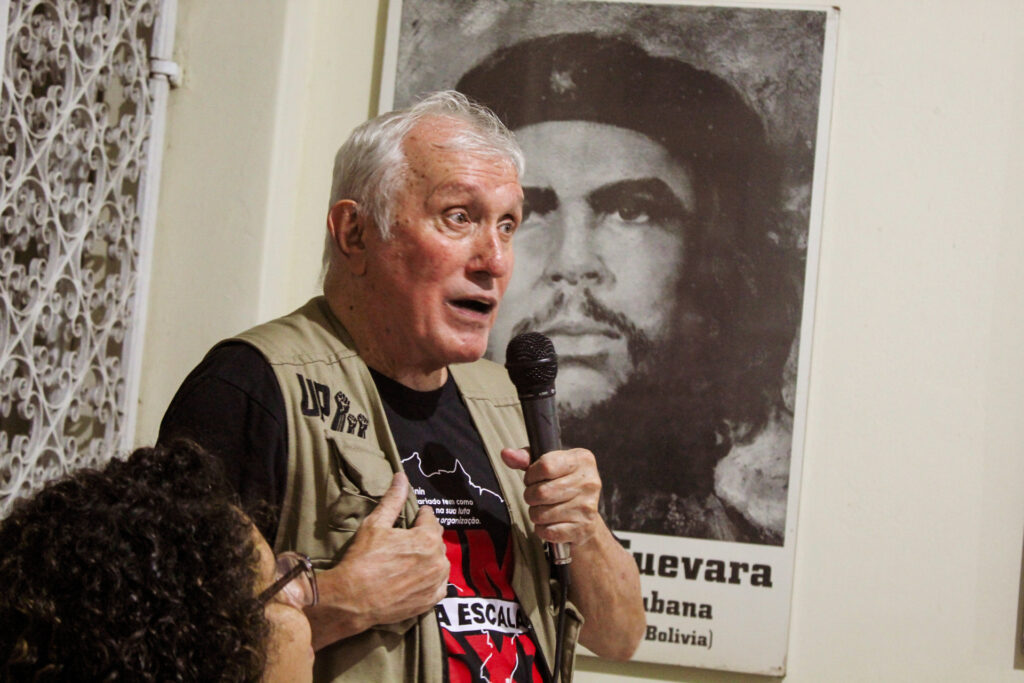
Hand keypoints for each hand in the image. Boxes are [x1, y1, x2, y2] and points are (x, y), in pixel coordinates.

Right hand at [307, 472, 448, 647]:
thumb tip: (401, 477)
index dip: (420, 516)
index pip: (430, 519)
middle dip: (425, 537)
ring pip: (439, 562)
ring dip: (429, 558)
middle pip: (436, 540)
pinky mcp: (431, 600)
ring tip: (410, 559)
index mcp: (427, 538)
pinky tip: (416, 578)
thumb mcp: (375, 524)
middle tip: (407, 540)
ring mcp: (436, 582)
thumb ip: (393, 500)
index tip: (414, 517)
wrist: (353, 600)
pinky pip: (438, 584)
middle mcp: (438, 560)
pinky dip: (430, 580)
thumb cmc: (363, 559)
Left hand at [500, 447, 602, 547]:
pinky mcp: (583, 529)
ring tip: (545, 509)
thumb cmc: (562, 484)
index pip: (545, 466)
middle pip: (541, 492)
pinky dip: (542, 529)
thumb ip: (526, 458)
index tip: (533, 479)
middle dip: (530, 496)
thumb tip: (506, 454)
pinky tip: (552, 523)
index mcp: (582, 459)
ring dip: (535, 513)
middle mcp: (590, 482)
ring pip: (541, 514)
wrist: (586, 516)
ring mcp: (588, 507)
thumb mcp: (548, 465)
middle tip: (536, 497)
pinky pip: (547, 531)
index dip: (531, 475)